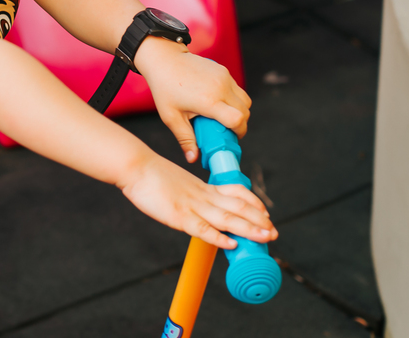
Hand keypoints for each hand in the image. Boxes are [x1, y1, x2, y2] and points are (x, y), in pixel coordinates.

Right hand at [118, 153, 275, 248]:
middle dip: (258, 220)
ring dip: (249, 228)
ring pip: (227, 218)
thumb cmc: (150, 174)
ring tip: (266, 236)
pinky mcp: (179, 216)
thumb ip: (189, 193)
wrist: (135, 165)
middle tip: (274, 232)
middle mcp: (202, 196)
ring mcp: (192, 205)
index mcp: (202, 187)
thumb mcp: (176, 183)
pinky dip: (218, 237)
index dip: (253, 202)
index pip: (235, 192)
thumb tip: (194, 201)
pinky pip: (203, 228)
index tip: (265, 212)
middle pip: (237, 207)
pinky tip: (231, 244)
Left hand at [134, 38, 251, 162]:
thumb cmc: (165, 88)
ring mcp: (224, 77)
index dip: (238, 132)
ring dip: (239, 111)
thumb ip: (185, 139)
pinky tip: (217, 101)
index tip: (229, 137)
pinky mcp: (224, 71)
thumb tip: (193, 159)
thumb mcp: (171, 117)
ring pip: (245, 100)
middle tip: (224, 130)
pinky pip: (237, 89)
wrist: (164, 58)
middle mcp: (221, 88)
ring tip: (221, 116)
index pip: (238, 120)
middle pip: (245, 112)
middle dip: (240, 124)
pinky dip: (233, 99)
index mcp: (209, 101)